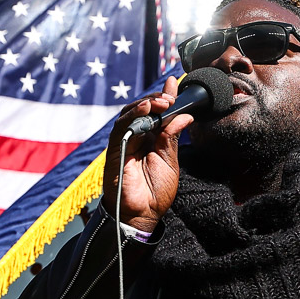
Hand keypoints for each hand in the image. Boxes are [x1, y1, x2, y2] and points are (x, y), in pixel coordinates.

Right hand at [100, 75, 192, 233]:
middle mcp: (137, 138)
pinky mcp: (115, 149)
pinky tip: (146, 109)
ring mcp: (125, 143)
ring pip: (130, 114)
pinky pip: (121, 127)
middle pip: (143, 110)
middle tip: (170, 96)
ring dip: (145, 104)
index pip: (157, 113)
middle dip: (157, 99)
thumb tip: (185, 115)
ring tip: (161, 102)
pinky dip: (132, 115)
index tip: (173, 83)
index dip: (164, 97)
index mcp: (152, 140)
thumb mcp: (170, 161)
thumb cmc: (156, 192)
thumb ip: (173, 137)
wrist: (143, 214)